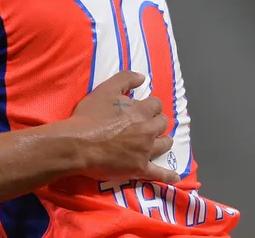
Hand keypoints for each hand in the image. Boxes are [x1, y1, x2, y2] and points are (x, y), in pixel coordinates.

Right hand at [69, 70, 179, 184]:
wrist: (79, 144)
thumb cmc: (90, 116)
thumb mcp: (105, 89)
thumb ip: (125, 79)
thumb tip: (143, 77)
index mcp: (140, 111)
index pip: (156, 104)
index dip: (151, 105)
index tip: (146, 107)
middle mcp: (147, 131)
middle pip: (162, 124)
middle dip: (158, 121)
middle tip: (150, 123)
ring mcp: (145, 151)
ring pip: (164, 144)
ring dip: (164, 141)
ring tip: (161, 141)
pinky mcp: (140, 169)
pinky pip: (159, 174)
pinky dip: (168, 176)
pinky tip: (174, 177)